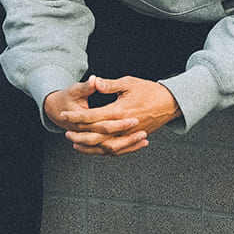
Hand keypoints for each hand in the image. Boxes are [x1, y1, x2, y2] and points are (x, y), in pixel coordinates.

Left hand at [49, 75, 180, 155]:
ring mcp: (129, 135)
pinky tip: (93, 150)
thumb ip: (110, 85)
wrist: (169, 103)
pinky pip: (116, 150)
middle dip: (78, 134)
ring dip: (88, 146)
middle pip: (95, 135)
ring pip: (104, 147)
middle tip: (65, 132)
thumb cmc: (149, 90)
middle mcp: (123, 126)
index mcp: (120, 111)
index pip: (92, 116)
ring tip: (75, 143)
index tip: (64, 115)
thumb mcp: (129, 83)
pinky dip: (102, 152)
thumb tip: (95, 82)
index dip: (76, 117)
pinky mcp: (133, 139)